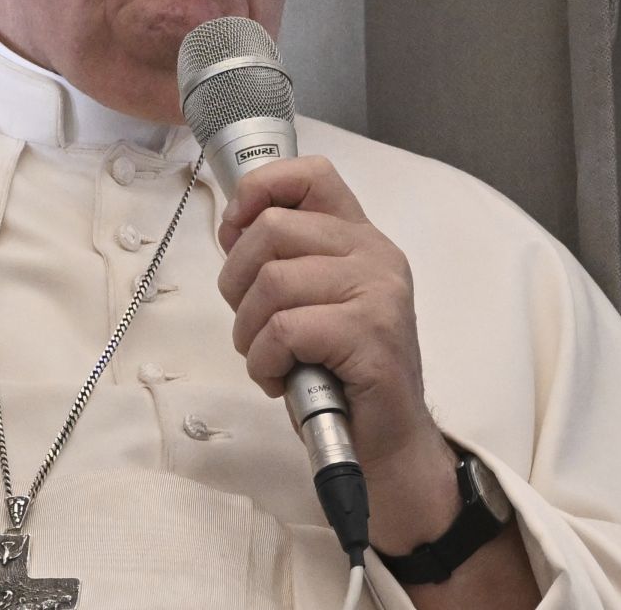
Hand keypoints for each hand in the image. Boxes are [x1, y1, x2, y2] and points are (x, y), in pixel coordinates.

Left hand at [216, 156, 461, 549]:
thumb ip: (284, 259)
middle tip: (254, 325)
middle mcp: (376, 255)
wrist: (388, 444)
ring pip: (272, 282)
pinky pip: (284, 329)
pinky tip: (282, 380)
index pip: (312, 175)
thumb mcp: (313, 302)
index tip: (236, 231)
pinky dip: (265, 362)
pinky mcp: (370, 334)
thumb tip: (232, 226)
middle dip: (238, 282)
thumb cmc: (342, 376)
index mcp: (362, 239)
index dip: (260, 190)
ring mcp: (378, 292)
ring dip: (250, 333)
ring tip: (271, 359)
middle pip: (273, 229)